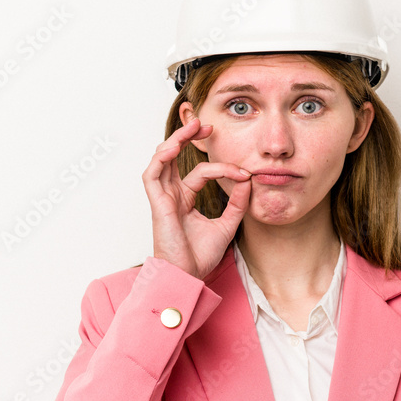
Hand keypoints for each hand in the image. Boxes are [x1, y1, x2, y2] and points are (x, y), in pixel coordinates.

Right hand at [143, 116, 251, 279]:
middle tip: (207, 125)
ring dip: (176, 140)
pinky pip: (152, 175)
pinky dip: (161, 158)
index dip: (223, 168)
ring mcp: (163, 198)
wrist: (189, 275)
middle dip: (189, 137)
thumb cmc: (200, 256)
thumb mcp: (227, 224)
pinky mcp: (158, 204)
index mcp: (185, 199)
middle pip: (175, 157)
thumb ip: (237, 202)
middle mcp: (173, 195)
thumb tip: (248, 181)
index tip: (244, 173)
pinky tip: (174, 147)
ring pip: (162, 160)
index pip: (201, 172)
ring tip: (192, 127)